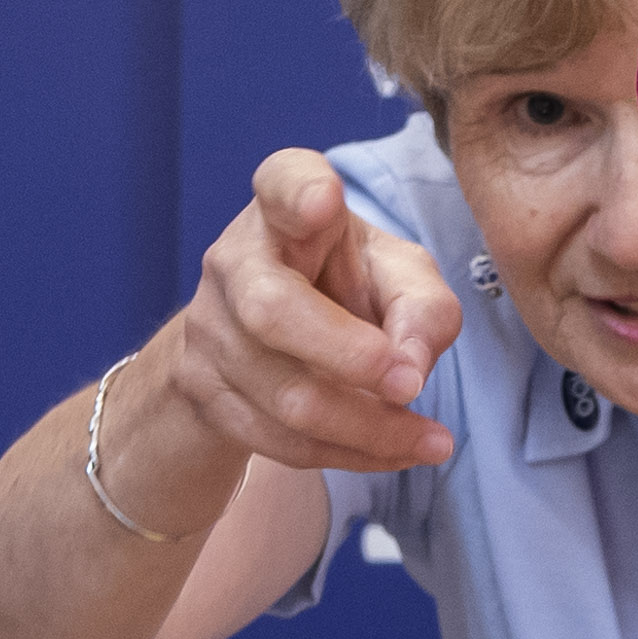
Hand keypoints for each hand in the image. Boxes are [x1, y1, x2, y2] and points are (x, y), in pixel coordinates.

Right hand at [159, 151, 463, 477]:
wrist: (260, 341)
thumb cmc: (342, 286)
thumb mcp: (397, 276)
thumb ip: (422, 306)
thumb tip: (410, 368)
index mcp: (283, 210)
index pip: (281, 184)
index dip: (299, 192)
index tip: (324, 199)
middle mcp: (234, 261)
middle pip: (271, 311)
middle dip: (348, 357)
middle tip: (411, 384)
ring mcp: (209, 330)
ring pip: (285, 396)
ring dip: (369, 428)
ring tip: (432, 440)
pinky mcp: (205, 391)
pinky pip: (281, 440)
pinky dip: (350, 455)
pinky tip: (398, 451)